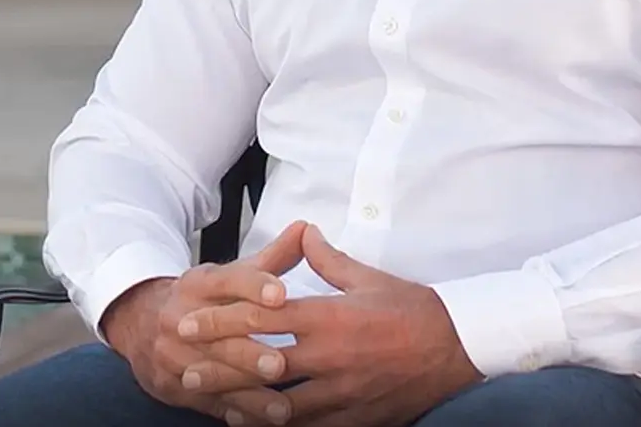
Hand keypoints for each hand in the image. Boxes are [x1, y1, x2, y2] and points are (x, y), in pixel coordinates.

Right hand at [102, 220, 308, 424]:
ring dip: (248, 392)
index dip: (255, 286)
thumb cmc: (200, 297)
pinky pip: (207, 403)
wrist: (142, 321)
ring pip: (213, 375)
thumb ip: (271, 258)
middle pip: (219, 335)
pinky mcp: (173, 386)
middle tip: (281, 362)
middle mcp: (182, 317)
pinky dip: (235, 413)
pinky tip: (260, 421)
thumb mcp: (229, 273)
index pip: (229, 281)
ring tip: (281, 406)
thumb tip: (305, 229)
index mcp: (199, 283)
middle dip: (250, 352)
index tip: (281, 294)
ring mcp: (174, 355)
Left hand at [177, 225, 482, 426]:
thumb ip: (328, 258)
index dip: (221, 319)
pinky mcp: (354, 419)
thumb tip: (304, 233)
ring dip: (241, 403)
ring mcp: (340, 393)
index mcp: (329, 316)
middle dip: (219, 365)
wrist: (456, 348)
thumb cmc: (411, 308)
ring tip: (211, 402)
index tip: (190, 321)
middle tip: (184, 366)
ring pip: (279, 405)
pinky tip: (256, 424)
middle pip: (261, 364)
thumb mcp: (368, 277)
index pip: (263, 317)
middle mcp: (329, 357)